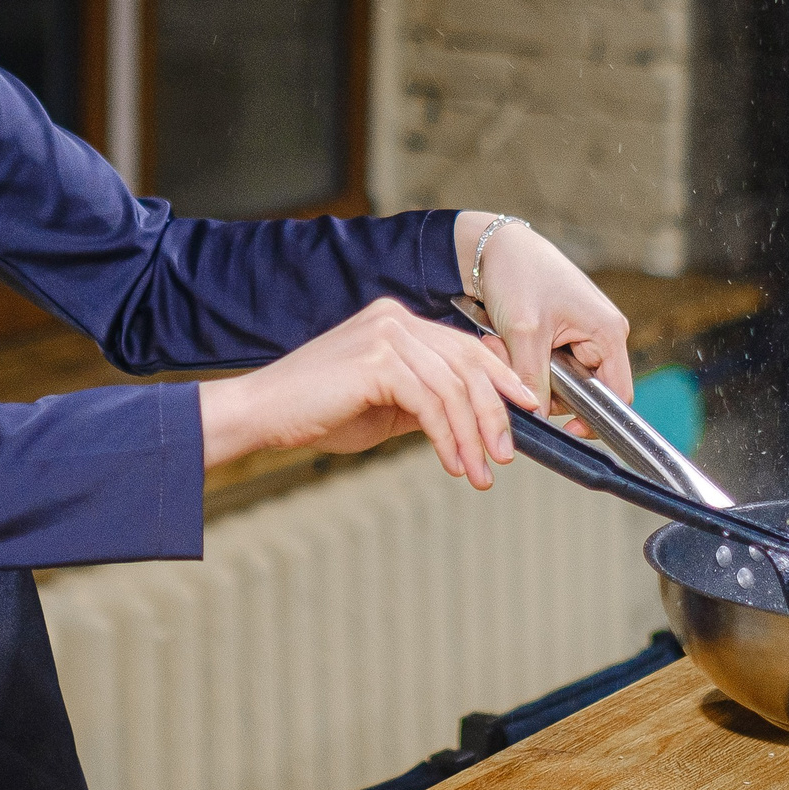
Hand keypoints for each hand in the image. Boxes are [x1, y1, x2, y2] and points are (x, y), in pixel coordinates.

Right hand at [198, 299, 539, 488]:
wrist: (262, 414)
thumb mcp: (384, 407)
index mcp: (398, 322)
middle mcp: (396, 318)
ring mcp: (386, 335)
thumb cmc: (316, 413)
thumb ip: (426, 402)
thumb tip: (473, 420)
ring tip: (481, 471)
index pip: (465, 347)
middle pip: (468, 364)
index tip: (526, 410)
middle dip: (494, 412)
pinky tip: (454, 463)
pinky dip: (448, 437)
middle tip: (505, 454)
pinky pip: (430, 403)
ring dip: (473, 435)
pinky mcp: (377, 360)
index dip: (501, 378)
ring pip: (454, 387)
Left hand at [454, 212, 633, 421]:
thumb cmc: (518, 274)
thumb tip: (538, 418)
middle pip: (584, 390)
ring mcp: (581, 334)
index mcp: (608, 332)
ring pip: (560, 379)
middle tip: (510, 363)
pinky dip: (523, 359)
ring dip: (528, 372)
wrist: (494, 245)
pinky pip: (547, 364)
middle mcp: (601, 335)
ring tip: (501, 344)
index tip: (563, 430)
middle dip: (544, 387)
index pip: (617, 394)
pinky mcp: (561, 333)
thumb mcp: (524, 332)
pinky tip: (501, 340)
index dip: (594, 418)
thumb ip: (533, 379)